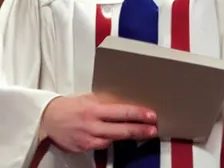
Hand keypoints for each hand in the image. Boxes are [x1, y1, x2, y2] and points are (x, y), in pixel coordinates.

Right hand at [39, 93, 157, 152]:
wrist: (48, 118)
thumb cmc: (71, 106)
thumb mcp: (91, 98)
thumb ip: (108, 102)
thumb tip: (127, 102)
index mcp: (95, 109)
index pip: (122, 112)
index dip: (139, 115)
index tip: (151, 116)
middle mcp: (92, 125)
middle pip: (121, 130)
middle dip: (140, 130)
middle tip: (153, 130)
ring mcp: (88, 139)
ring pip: (113, 140)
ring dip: (129, 137)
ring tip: (142, 133)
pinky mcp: (83, 148)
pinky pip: (102, 146)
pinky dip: (110, 141)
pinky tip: (117, 137)